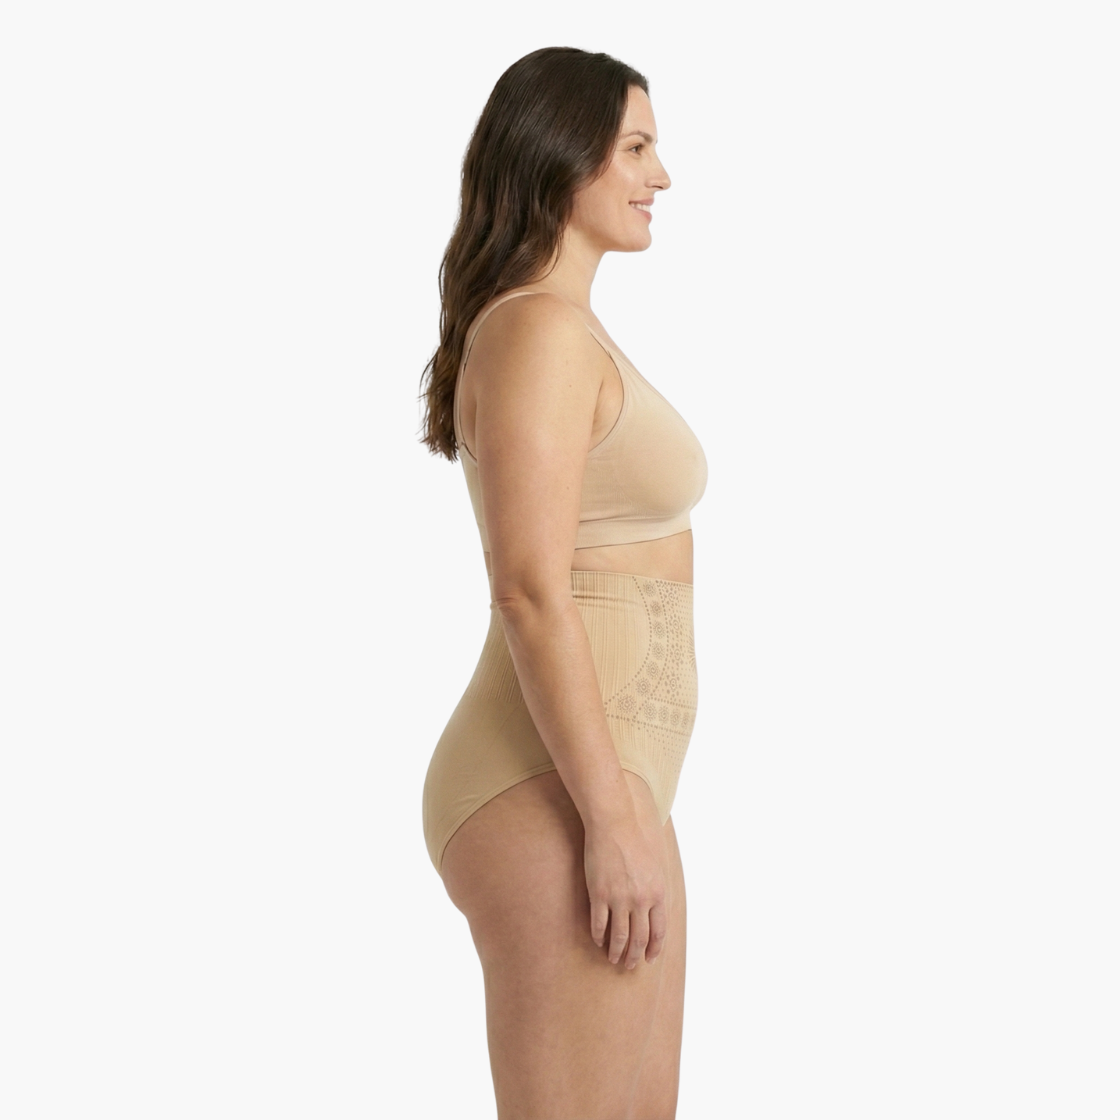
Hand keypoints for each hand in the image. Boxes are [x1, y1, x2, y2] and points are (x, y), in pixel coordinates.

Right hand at [583, 810, 667, 968]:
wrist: (616, 822)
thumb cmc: (637, 839)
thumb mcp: (657, 865)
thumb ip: (657, 888)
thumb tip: (656, 908)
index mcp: (658, 894)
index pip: (658, 932)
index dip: (653, 948)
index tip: (649, 959)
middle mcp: (641, 900)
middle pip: (639, 938)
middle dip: (634, 956)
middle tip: (629, 966)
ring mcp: (619, 898)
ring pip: (619, 936)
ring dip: (616, 951)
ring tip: (613, 959)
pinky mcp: (599, 893)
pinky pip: (599, 923)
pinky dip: (598, 935)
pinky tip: (598, 940)